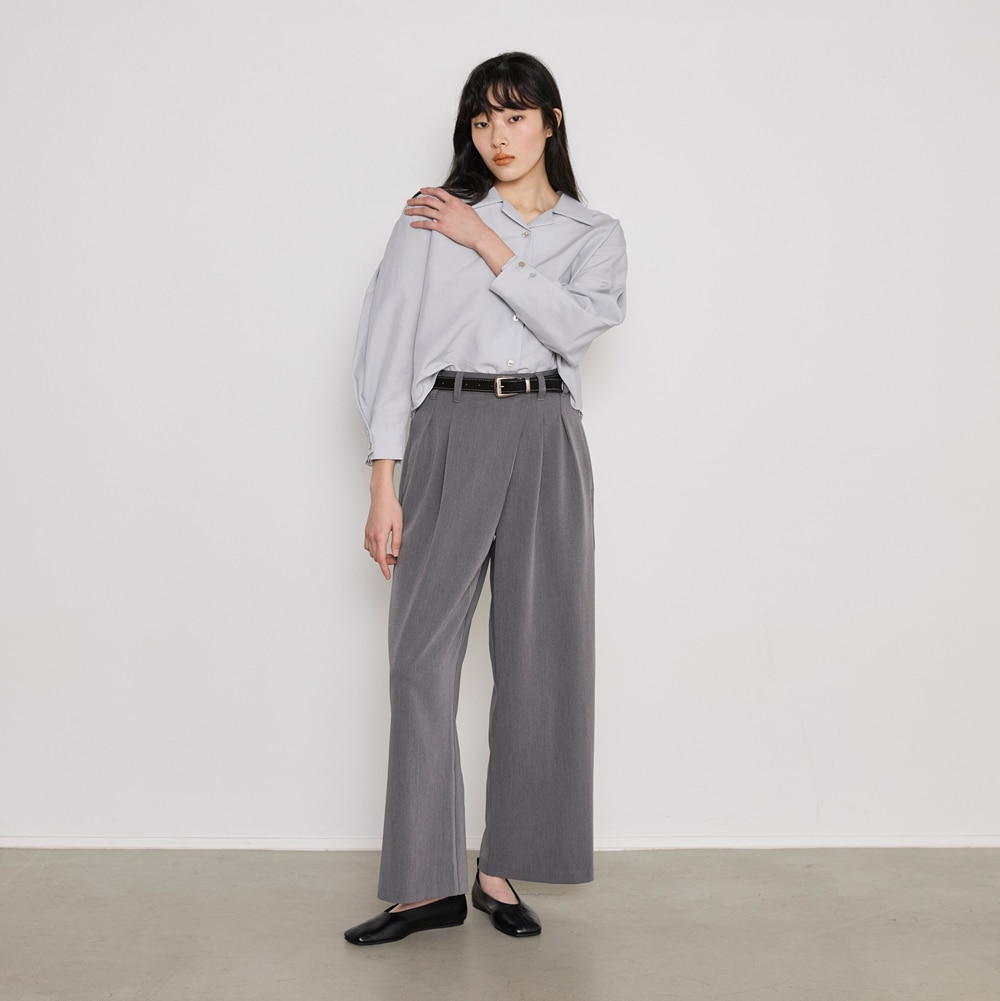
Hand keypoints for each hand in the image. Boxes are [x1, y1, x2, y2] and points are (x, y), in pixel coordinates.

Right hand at [364, 465, 401, 580]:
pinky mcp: (366, 530)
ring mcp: (367, 533)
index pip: (380, 558)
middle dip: (384, 561)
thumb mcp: (399, 525)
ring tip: (390, 552)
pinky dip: (374, 549)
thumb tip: (396, 554)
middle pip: (376, 556)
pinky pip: (367, 545)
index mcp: (380, 536)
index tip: (387, 576)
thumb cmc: (391, 508)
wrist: (381, 496)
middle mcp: (371, 536)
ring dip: (379, 555)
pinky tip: (382, 546)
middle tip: (395, 559)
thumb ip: (397, 541)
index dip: (384, 569)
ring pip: (371, 552)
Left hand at [405, 187, 515, 275]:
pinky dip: (418, 223)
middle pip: (427, 200)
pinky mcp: (443, 227)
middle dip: (416, 200)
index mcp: (453, 201)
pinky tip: (413, 224)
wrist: (478, 234)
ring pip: (425, 210)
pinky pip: (427, 224)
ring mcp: (444, 217)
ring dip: (414, 210)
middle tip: (409, 201)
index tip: (421, 190)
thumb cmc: (475, 224)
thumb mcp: (467, 208)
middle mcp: (447, 207)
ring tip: (407, 211)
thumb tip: (452, 203)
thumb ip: (457, 205)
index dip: (428, 190)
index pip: (438, 192)